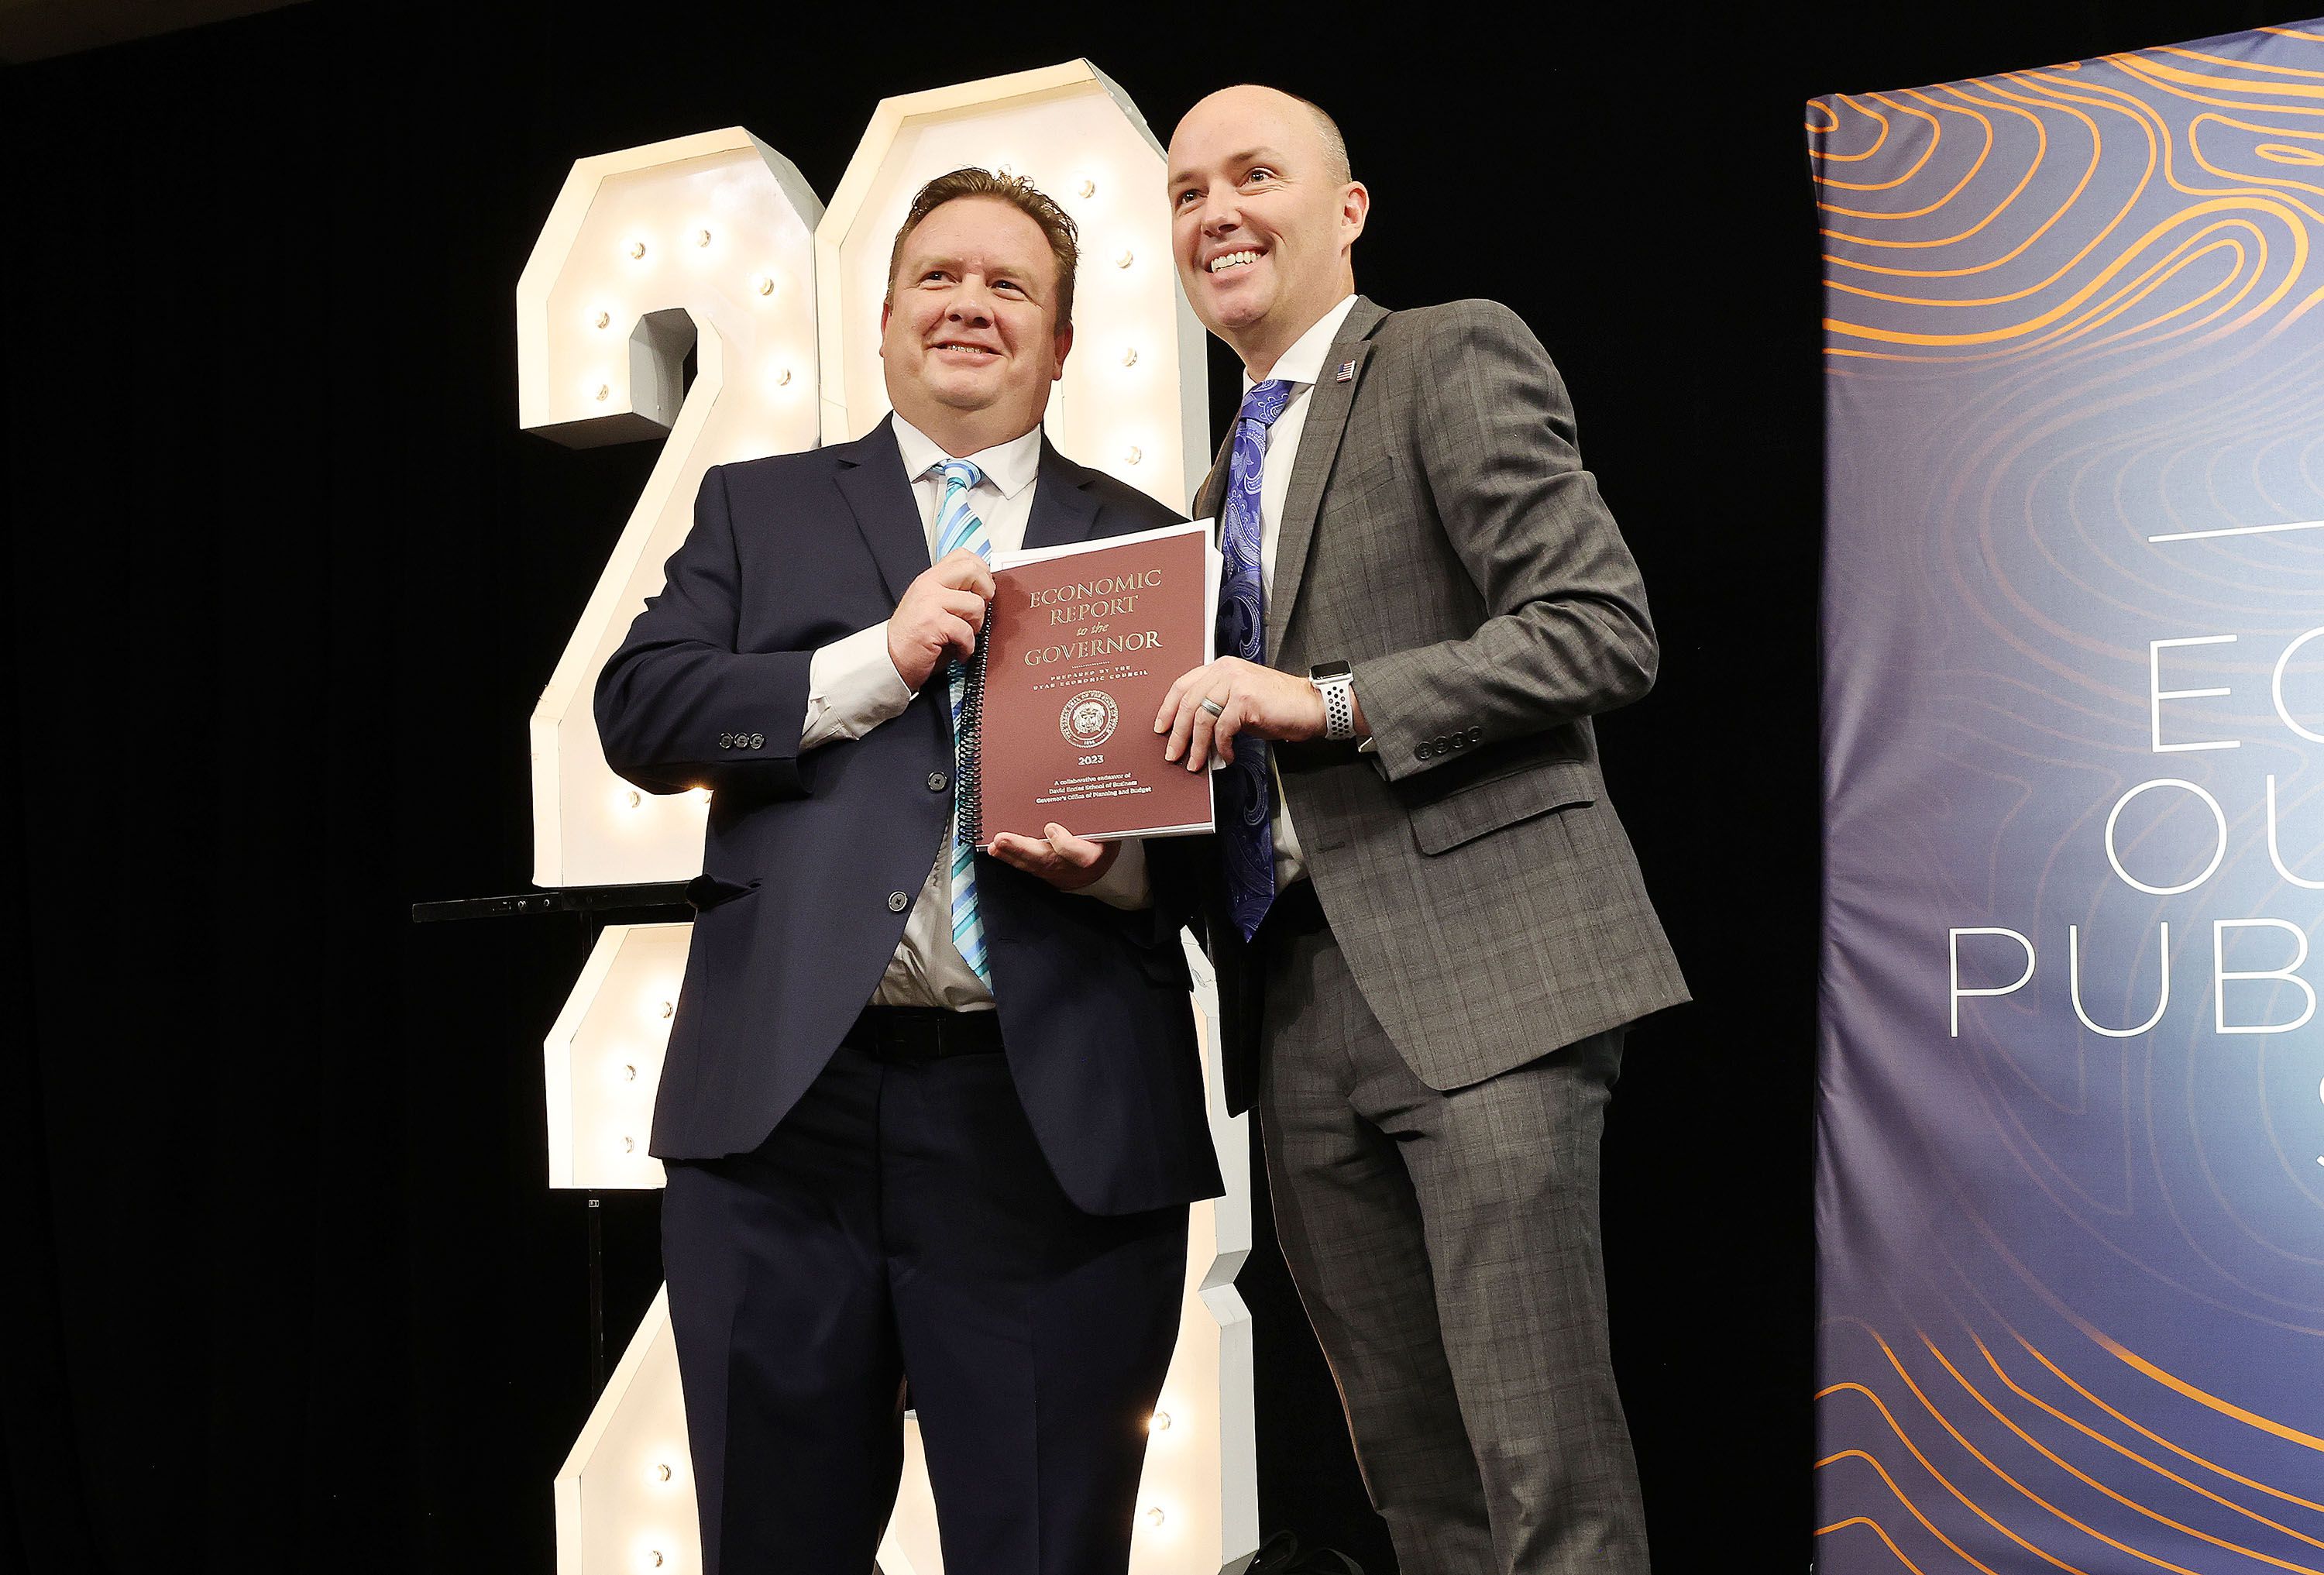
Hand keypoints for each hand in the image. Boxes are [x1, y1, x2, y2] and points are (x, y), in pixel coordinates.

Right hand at [887, 548, 994, 692]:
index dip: (981, 572)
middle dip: (986, 592)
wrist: (891, 660)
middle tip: (978, 610)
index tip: (982, 590)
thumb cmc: (912, 638)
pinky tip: (958, 650)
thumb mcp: (930, 605)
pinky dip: (967, 647)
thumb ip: (952, 593)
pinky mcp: (933, 624)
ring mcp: (930, 603)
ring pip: (975, 604)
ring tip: (964, 635)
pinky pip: (967, 631)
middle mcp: (929, 586)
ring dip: (976, 626)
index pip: (963, 556)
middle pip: (972, 570)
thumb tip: (984, 590)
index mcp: (930, 579)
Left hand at [987, 822, 1121, 890]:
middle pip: (1048, 860)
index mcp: (1096, 854)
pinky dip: (1012, 858)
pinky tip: (998, 851)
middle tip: (1002, 839)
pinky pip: (1028, 867)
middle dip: (1022, 849)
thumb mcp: (1109, 826)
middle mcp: (1076, 868)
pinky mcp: (1048, 876)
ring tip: (995, 845)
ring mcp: (1060, 874)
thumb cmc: (1104, 838)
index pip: (1080, 854)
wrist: (1102, 866)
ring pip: (1034, 865)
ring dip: (1011, 854)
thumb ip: (1097, 814)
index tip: (1051, 828)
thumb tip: (1083, 785)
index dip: (1064, 843)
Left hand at [1154, 657, 1327, 770]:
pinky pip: (1223, 728)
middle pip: (1189, 703)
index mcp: (1221, 668)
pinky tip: (1227, 756)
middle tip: (1173, 754)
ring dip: (1197, 746)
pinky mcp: (1246, 699)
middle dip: (1178, 734)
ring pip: (1202, 718)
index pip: (1183, 685)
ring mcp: (1236, 683)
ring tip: (1196, 763)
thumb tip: (1192, 732)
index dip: (1168, 708)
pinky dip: (1222, 747)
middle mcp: (1225, 670)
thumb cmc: (1278, 706)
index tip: (1161, 728)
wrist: (1310, 705)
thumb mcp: (1240, 700)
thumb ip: (1217, 707)